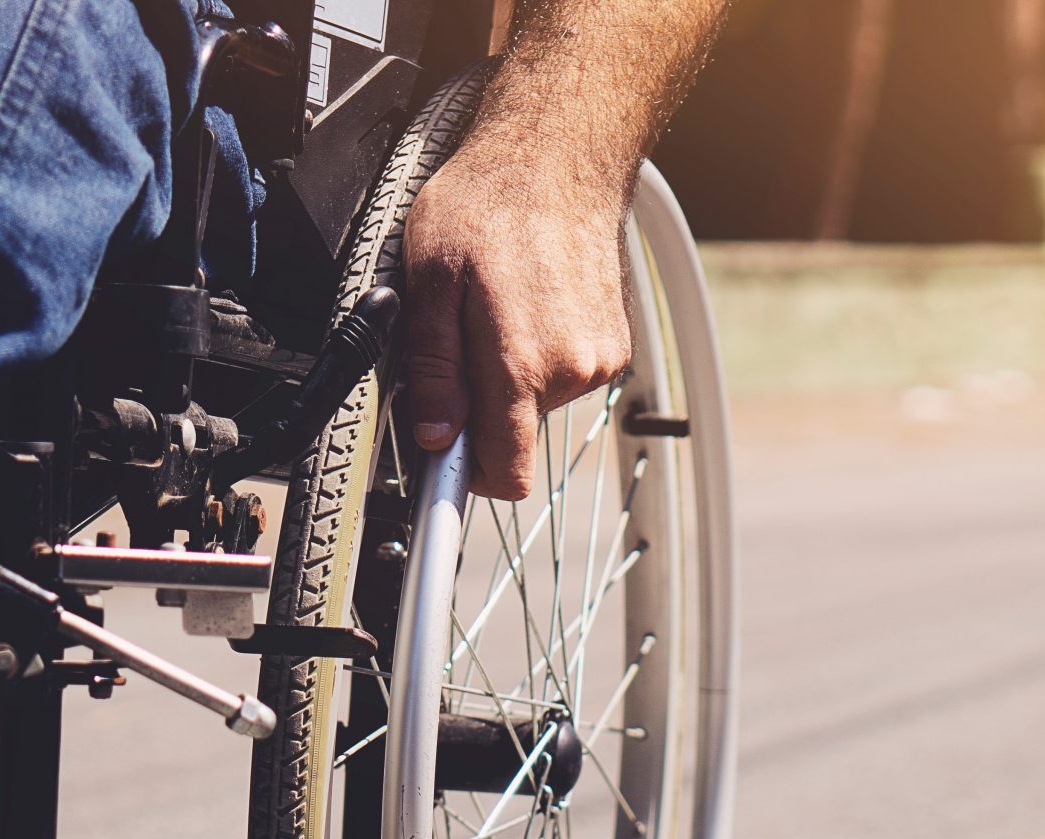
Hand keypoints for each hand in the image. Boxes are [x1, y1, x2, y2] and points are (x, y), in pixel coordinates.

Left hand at [402, 145, 631, 501]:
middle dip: (481, 401)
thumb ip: (432, 369)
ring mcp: (600, 361)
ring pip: (539, 404)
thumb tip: (435, 435)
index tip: (446, 453)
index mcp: (522, 364)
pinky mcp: (615, 347)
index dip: (468, 474)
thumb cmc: (489, 202)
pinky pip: (565, 376)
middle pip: (514, 433)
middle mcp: (571, 372)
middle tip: (462, 336)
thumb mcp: (429, 279)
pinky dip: (542, 354)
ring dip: (513, 373)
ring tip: (499, 307)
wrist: (561, 157)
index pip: (507, 473)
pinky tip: (532, 303)